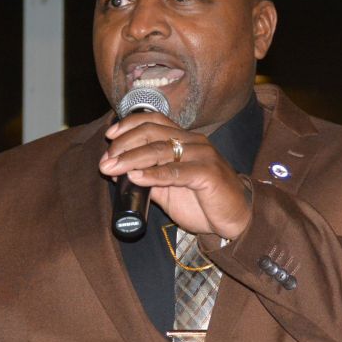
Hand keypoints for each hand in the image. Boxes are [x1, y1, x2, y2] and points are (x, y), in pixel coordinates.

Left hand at [99, 111, 251, 239]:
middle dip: (124, 145)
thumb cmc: (203, 203)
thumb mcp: (169, 190)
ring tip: (112, 168)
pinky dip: (153, 174)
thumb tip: (119, 174)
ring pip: (160, 150)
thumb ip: (148, 179)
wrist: (235, 220)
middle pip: (152, 133)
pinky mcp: (208, 173)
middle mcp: (193, 141)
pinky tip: (136, 177)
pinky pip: (176, 171)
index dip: (129, 125)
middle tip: (106, 160)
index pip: (154, 121)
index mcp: (184, 139)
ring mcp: (202, 155)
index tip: (109, 137)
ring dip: (131, 159)